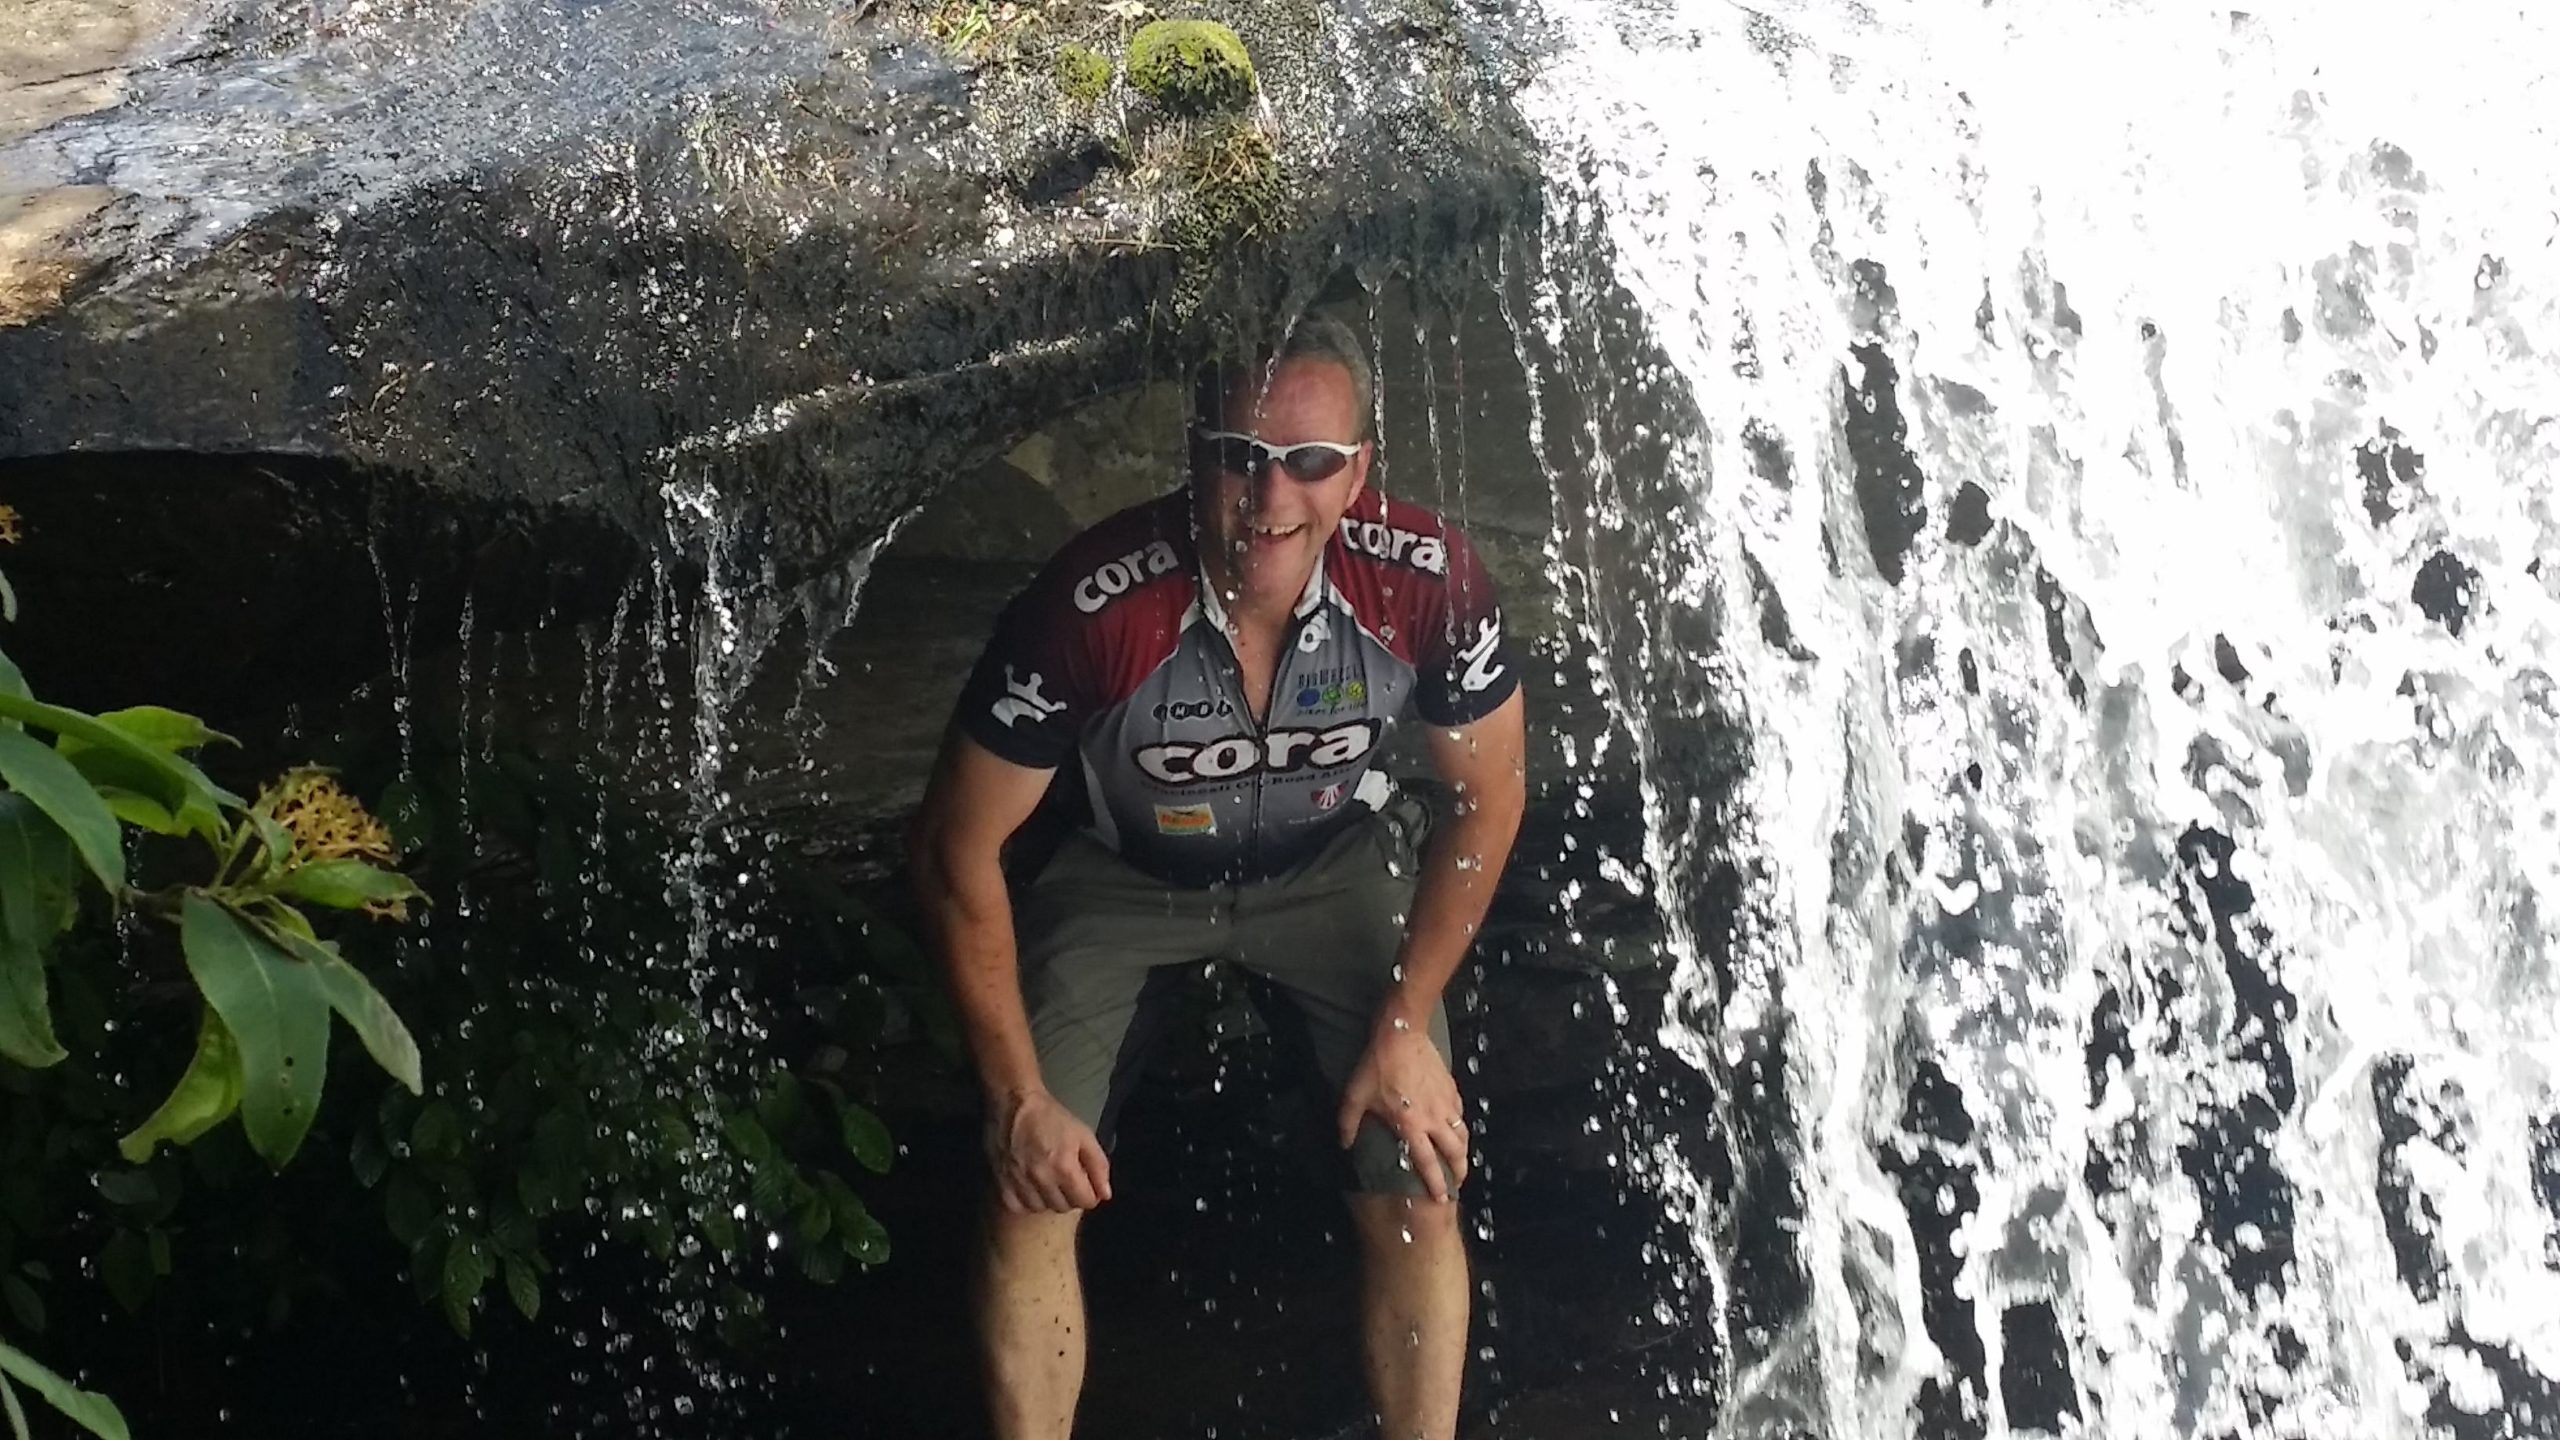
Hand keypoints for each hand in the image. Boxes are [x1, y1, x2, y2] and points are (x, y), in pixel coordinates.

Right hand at [986, 1088, 1112, 1213]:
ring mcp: (1020, 1183)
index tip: (1085, 1184)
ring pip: (1041, 1208)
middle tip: (1066, 1180)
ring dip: (1048, 1199)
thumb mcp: (1084, 1135)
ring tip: (1048, 1182)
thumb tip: (1105, 1195)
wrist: (1015, 1104)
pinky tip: (1029, 1188)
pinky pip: (1018, 1206)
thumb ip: (1099, 1166)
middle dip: (1070, 1196)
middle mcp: (1042, 1179)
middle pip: (1064, 1206)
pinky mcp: (1002, 1183)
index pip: (1085, 1201)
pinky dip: (1025, 1202)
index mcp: (1065, 1167)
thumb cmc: (1052, 1118)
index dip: (1089, 1194)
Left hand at [1336, 1018, 1467, 1202]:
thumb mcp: (1355, 1095)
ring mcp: (1445, 1103)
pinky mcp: (1451, 1088)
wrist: (1401, 1034)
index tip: (1442, 1198)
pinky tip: (1457, 1128)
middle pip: (1455, 1152)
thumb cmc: (1377, 1066)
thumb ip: (1348, 1123)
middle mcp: (1433, 1119)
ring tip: (1461, 1160)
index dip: (1435, 1182)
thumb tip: (1344, 1145)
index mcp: (1411, 1125)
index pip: (1427, 1162)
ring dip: (1464, 1151)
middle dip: (1458, 1171)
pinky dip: (1461, 1125)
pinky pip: (1461, 1113)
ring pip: (1463, 1134)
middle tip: (1457, 1183)